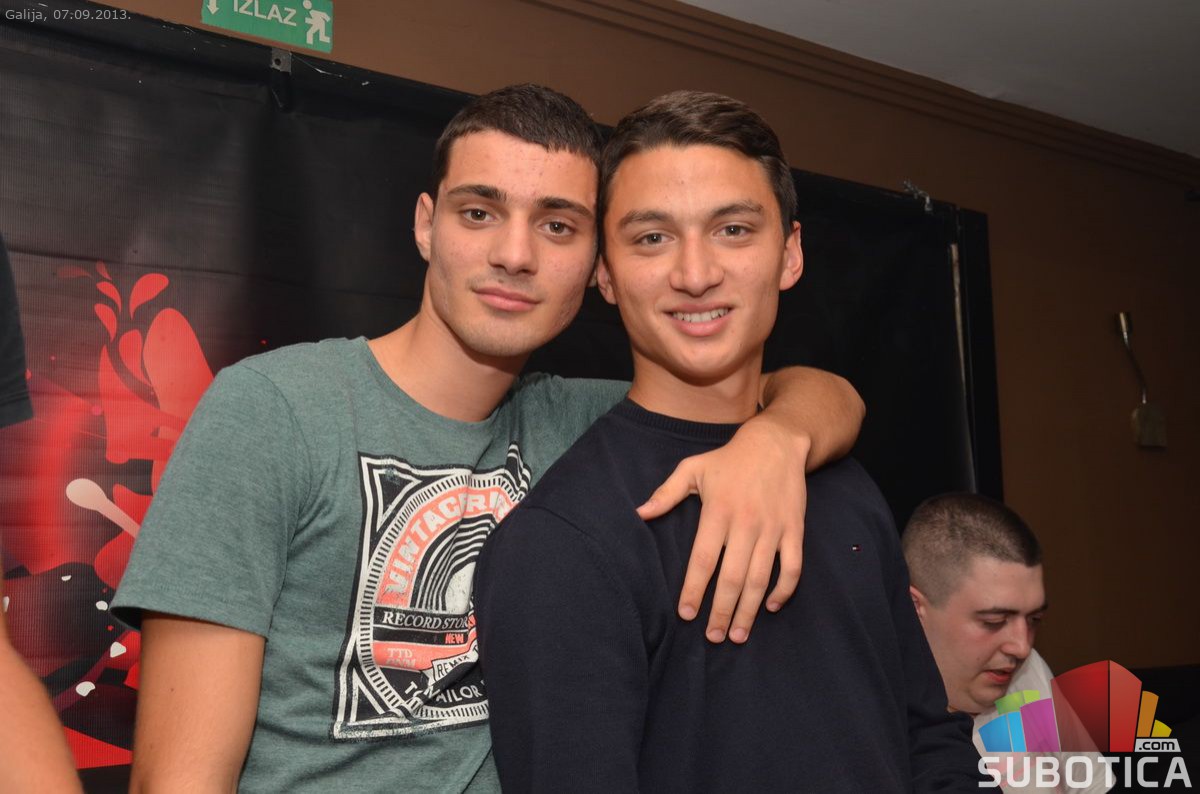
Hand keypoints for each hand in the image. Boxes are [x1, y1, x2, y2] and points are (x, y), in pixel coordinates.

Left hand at [637, 417, 810, 643]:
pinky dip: (783, 590)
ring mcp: (772, 528)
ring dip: (749, 610)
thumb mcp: (692, 469)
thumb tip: (639, 514)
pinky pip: (792, 567)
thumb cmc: (729, 460)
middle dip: (722, 611)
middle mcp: (745, 523)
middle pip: (731, 577)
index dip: (694, 589)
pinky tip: (770, 606)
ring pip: (760, 578)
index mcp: (717, 511)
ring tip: (738, 635)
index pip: (703, 559)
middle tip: (714, 637)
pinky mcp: (794, 530)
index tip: (686, 613)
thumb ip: (665, 494)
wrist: (776, 443)